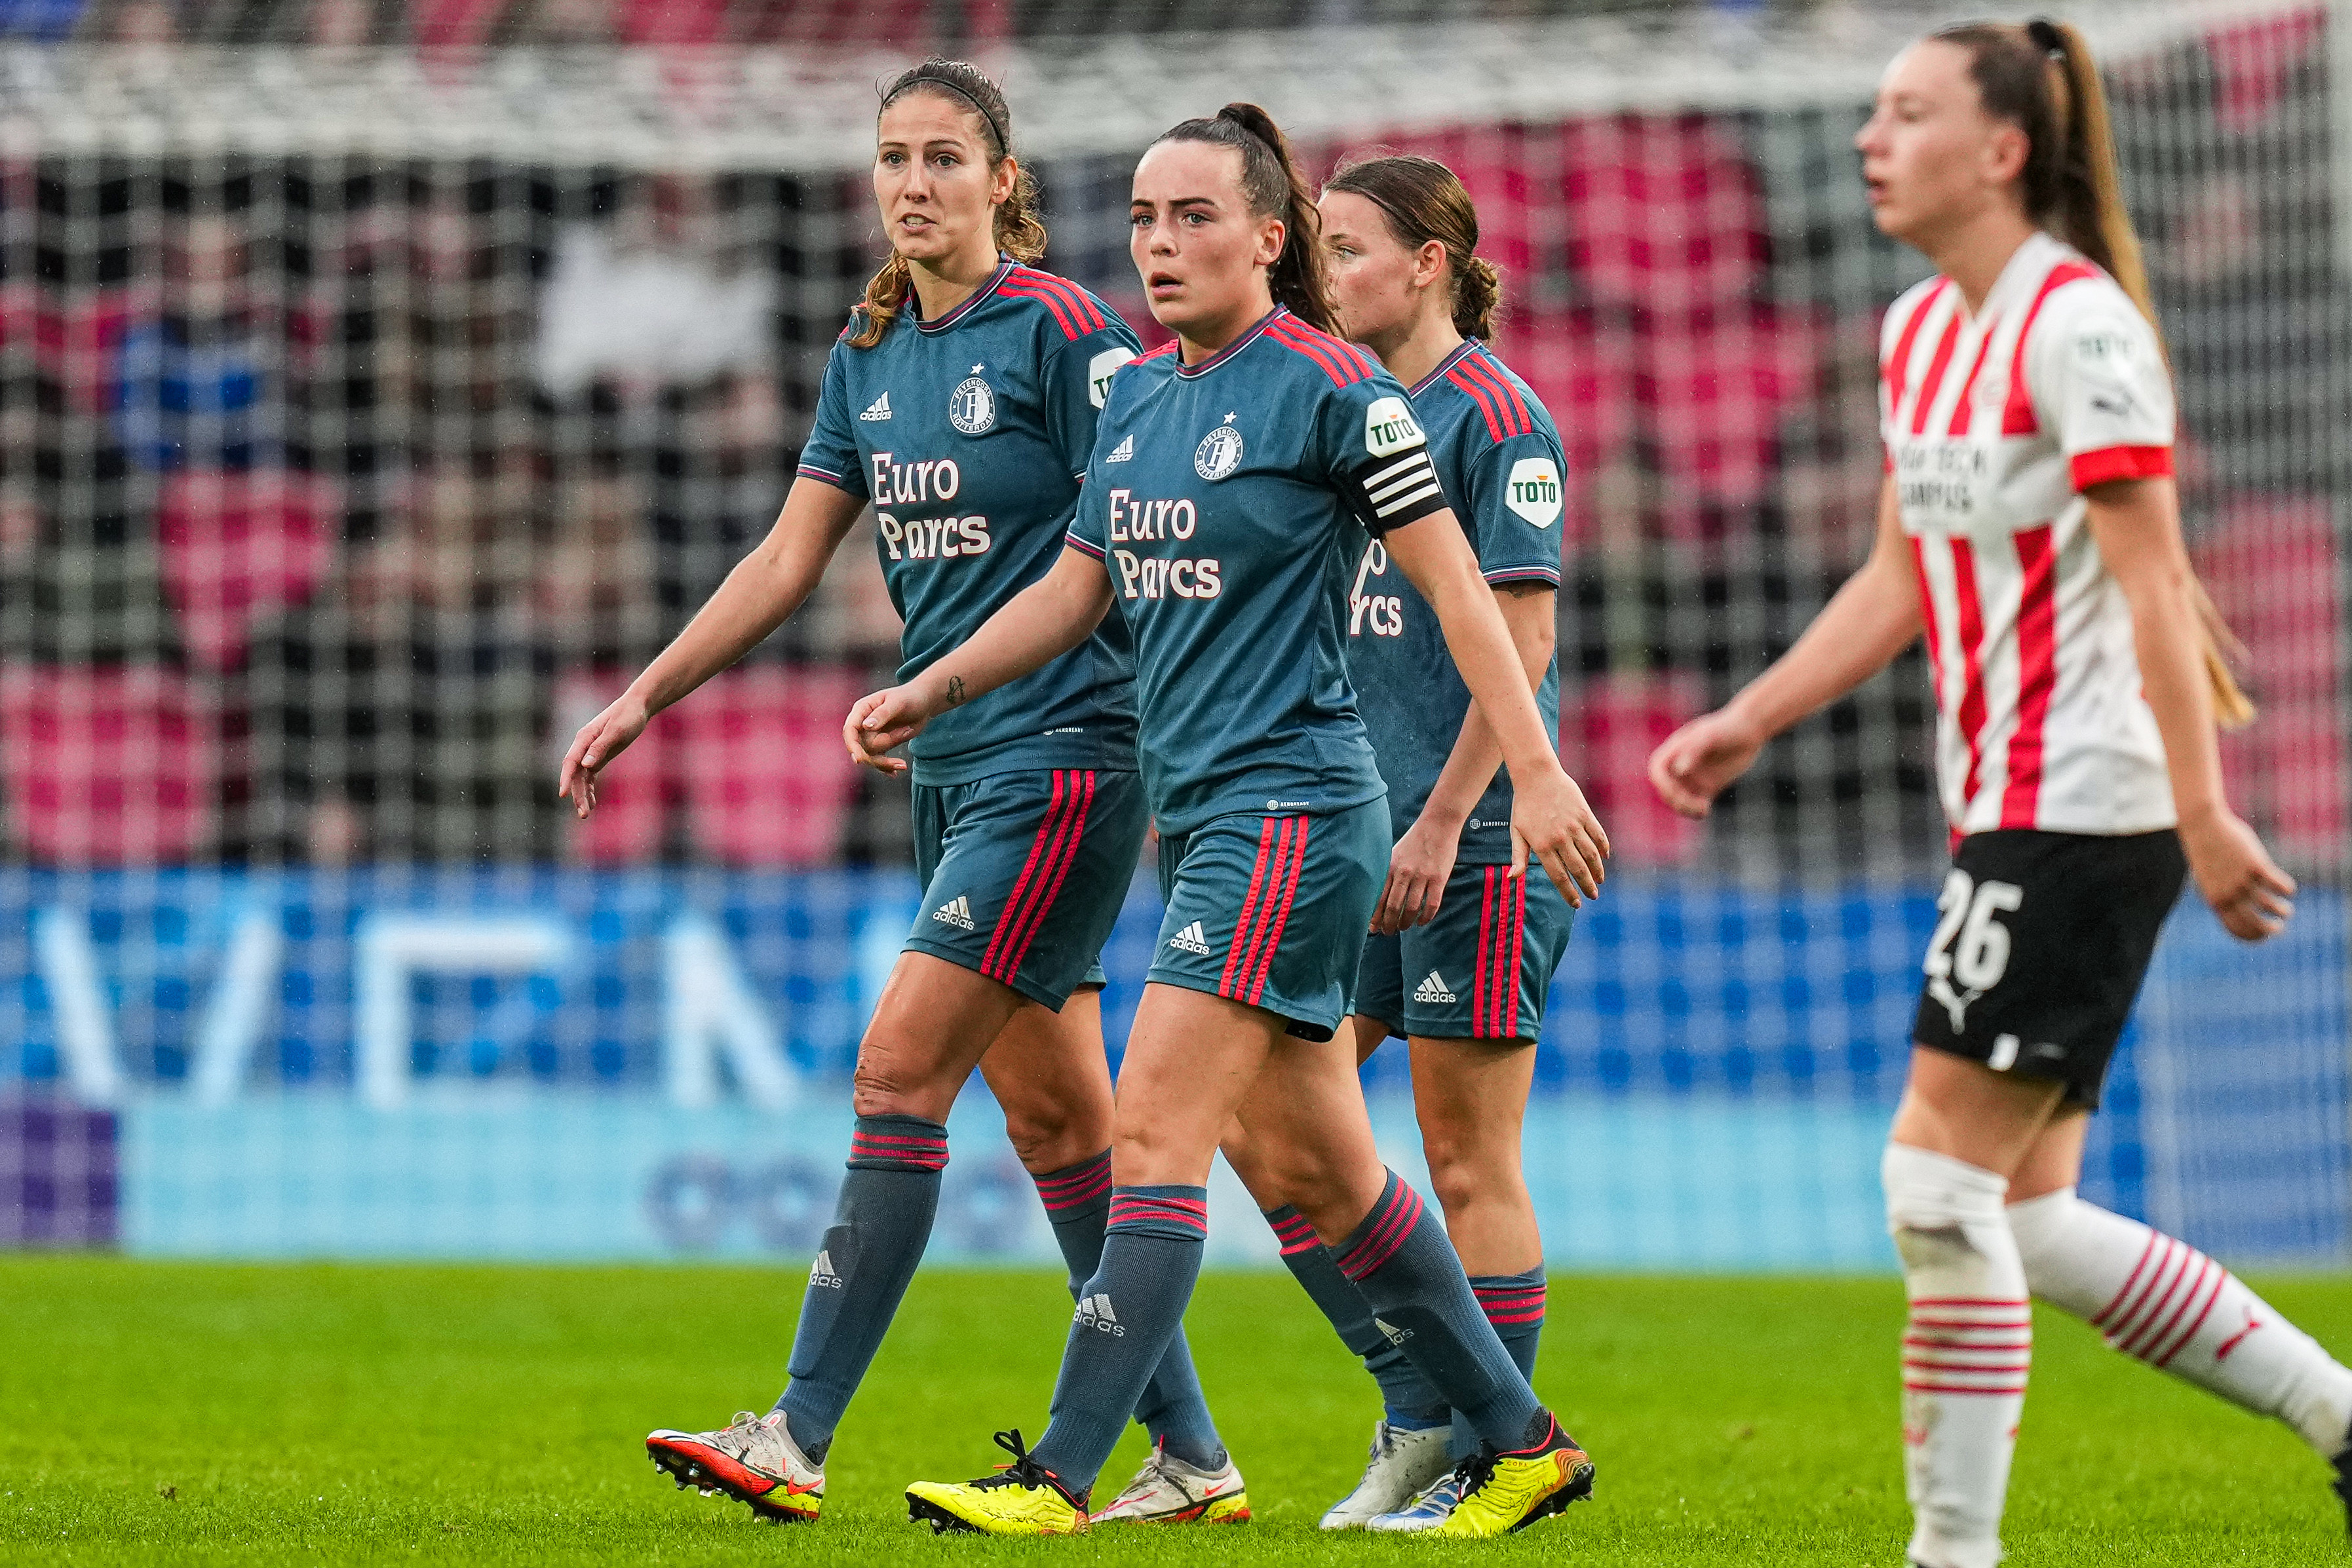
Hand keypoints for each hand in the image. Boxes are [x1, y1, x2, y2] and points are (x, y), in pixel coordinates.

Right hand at [556, 692, 650, 819]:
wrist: (637, 707)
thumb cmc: (628, 716)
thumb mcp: (617, 731)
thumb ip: (600, 747)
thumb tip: (585, 765)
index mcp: (584, 738)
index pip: (570, 762)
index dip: (565, 779)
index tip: (563, 795)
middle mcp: (583, 746)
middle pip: (575, 774)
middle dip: (577, 794)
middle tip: (583, 814)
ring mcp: (590, 752)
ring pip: (581, 778)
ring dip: (582, 795)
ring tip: (585, 814)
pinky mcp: (599, 756)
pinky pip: (590, 776)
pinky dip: (590, 789)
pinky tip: (592, 803)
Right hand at [844, 683, 938, 774]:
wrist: (923, 703)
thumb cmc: (910, 697)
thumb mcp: (898, 703)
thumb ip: (882, 714)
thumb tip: (865, 726)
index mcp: (862, 709)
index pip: (850, 730)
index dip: (851, 745)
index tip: (858, 759)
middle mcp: (863, 724)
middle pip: (862, 747)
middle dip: (882, 749)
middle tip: (904, 746)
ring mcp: (871, 735)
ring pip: (871, 755)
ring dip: (887, 759)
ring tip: (905, 751)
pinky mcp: (882, 744)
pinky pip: (878, 760)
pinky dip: (886, 767)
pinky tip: (894, 774)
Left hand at [1373, 814, 1461, 933]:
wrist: (1437, 825)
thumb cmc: (1414, 840)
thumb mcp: (1394, 853)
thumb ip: (1388, 873)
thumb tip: (1378, 896)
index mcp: (1391, 867)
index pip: (1379, 897)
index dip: (1375, 916)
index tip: (1372, 928)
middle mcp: (1404, 873)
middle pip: (1393, 906)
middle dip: (1388, 924)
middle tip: (1387, 933)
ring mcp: (1422, 876)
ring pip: (1411, 908)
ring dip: (1406, 922)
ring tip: (1403, 928)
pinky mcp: (1439, 879)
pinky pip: (1431, 904)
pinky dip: (1426, 917)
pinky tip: (1421, 922)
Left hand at [1508, 764, 1609, 907]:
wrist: (1536, 775)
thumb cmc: (1524, 806)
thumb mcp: (1516, 832)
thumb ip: (1518, 857)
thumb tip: (1513, 879)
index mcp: (1542, 845)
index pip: (1559, 877)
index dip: (1569, 893)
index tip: (1576, 904)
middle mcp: (1559, 838)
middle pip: (1578, 869)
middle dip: (1587, 886)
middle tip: (1593, 896)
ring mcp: (1574, 826)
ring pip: (1591, 855)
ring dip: (1597, 871)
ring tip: (1599, 880)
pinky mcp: (1585, 814)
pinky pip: (1598, 835)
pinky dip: (1604, 848)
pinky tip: (1604, 857)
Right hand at [1648, 707, 1765, 819]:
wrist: (1749, 730)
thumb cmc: (1727, 727)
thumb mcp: (1710, 735)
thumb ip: (1693, 750)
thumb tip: (1679, 770)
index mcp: (1675, 750)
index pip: (1658, 771)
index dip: (1662, 784)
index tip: (1675, 792)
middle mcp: (1680, 765)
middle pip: (1667, 789)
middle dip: (1676, 799)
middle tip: (1695, 804)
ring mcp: (1693, 777)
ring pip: (1679, 799)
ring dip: (1685, 808)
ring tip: (1702, 809)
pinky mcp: (1707, 786)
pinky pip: (1696, 804)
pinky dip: (1697, 811)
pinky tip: (1706, 810)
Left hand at [2179, 805, 2294, 940]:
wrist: (2201, 826)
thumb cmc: (2207, 852)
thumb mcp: (2209, 877)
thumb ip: (2221, 893)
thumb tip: (2235, 906)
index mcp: (2216, 900)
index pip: (2236, 929)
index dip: (2253, 937)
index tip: (2264, 936)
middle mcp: (2229, 894)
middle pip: (2256, 923)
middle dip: (2271, 930)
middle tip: (2279, 928)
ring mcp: (2243, 880)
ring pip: (2272, 906)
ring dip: (2283, 912)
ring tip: (2286, 910)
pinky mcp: (2256, 865)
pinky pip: (2279, 885)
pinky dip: (2287, 890)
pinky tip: (2288, 889)